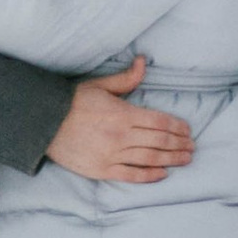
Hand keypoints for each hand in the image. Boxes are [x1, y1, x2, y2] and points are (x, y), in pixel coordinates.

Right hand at [46, 59, 194, 185]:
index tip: (188, 130)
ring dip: (172, 159)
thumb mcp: (100, 86)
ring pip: (150, 159)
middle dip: (179, 144)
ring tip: (185, 159)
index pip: (159, 121)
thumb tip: (143, 62)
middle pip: (159, 141)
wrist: (44, 123)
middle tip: (192, 147)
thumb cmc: (73, 102)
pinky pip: (131, 175)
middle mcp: (121, 136)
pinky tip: (163, 174)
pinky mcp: (102, 169)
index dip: (177, 127)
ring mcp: (112, 155)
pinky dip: (150, 176)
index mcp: (123, 113)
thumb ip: (126, 78)